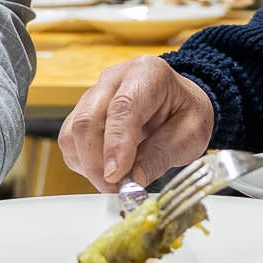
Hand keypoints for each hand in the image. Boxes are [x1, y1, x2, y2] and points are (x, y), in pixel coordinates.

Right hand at [60, 57, 215, 190]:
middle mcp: (114, 79)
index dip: (116, 144)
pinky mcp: (82, 112)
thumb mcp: (191, 134)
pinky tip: (106, 169)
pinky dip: (83, 163)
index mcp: (147, 74)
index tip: (116, 175)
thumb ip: (162, 154)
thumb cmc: (185, 112)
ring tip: (115, 182)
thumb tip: (133, 180)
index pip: (122, 107)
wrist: (177, 102)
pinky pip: (70, 141)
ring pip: (73, 133)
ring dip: (88, 165)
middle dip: (97, 162)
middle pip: (88, 120)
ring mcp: (94, 94)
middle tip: (116, 189)